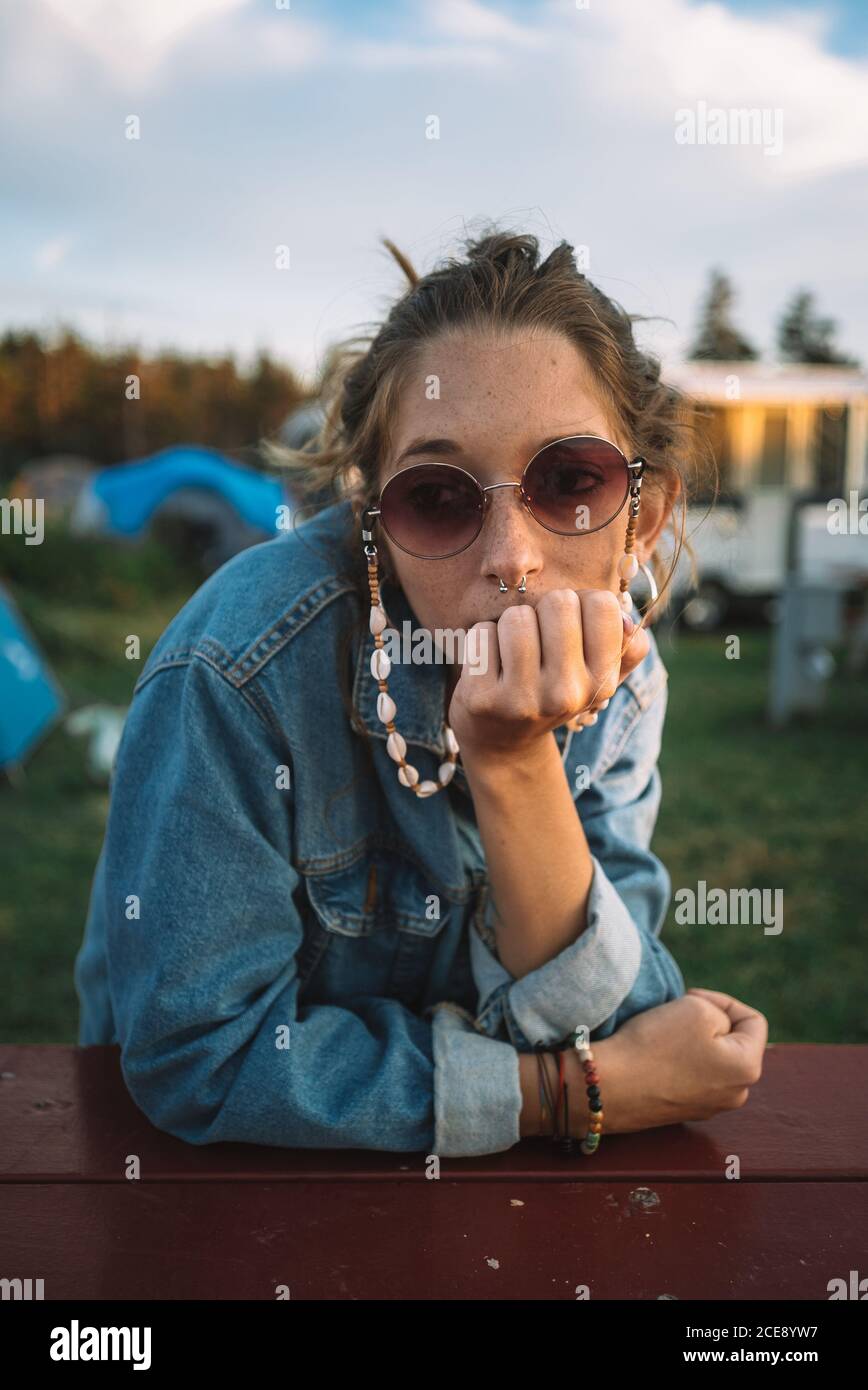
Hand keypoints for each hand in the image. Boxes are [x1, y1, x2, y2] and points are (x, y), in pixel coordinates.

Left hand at [449, 588, 650, 759]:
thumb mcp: (599, 675)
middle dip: (544, 611)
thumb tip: (627, 620)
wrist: (504, 741)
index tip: (571, 625)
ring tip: (513, 652)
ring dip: (511, 624)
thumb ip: (628, 646)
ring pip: (517, 616)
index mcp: (601, 682)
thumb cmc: (554, 691)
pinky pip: (482, 633)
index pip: (603, 604)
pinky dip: (483, 639)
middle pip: (559, 603)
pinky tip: (490, 665)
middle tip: (538, 640)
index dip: (582, 603)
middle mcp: (567, 693)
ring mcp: (522, 699)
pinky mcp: (482, 698)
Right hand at [570, 989, 768, 1134]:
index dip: (722, 999)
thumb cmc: (656, 1043)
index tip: (690, 997)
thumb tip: (721, 1029)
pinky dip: (678, 1060)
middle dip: (709, 1022)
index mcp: (747, 1068)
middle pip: (733, 1041)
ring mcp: (710, 1106)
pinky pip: (691, 1075)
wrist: (610, 1086)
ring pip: (711, 1058)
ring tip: (665, 1034)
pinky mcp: (684, 1111)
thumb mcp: (697, 1007)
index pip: (752, 1020)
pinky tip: (655, 1055)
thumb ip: (721, 1012)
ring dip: (693, 1040)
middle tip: (678, 1014)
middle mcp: (737, 1094)